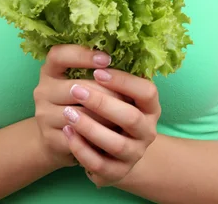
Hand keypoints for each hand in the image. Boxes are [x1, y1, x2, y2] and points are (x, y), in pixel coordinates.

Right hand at [33, 44, 125, 170]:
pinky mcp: (50, 139)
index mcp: (49, 70)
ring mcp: (44, 115)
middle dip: (107, 91)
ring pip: (82, 114)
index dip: (82, 55)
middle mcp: (42, 90)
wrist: (57, 138)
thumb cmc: (77, 101)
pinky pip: (80, 137)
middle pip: (76, 87)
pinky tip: (115, 133)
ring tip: (128, 114)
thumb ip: (95, 69)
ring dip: (107, 115)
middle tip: (130, 94)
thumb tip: (128, 57)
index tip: (107, 59)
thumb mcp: (78, 80)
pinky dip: (99, 135)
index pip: (59, 55)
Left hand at [61, 67, 160, 187]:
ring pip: (115, 144)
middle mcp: (148, 131)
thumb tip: (93, 46)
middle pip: (131, 117)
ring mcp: (134, 154)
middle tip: (76, 89)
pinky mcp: (116, 173)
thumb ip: (110, 73)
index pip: (146, 91)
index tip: (99, 69)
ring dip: (90, 127)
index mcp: (150, 106)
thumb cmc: (110, 108)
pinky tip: (67, 132)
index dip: (123, 80)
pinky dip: (81, 148)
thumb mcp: (116, 90)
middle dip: (102, 102)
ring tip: (68, 112)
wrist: (109, 147)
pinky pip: (99, 164)